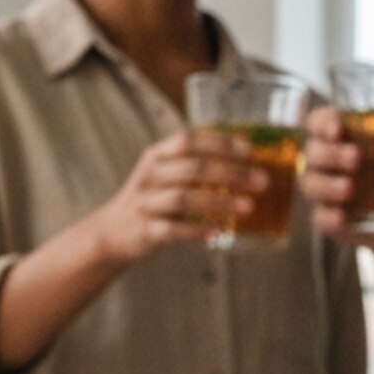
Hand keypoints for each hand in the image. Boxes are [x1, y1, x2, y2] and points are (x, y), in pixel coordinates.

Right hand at [96, 131, 266, 262]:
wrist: (113, 232)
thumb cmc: (152, 200)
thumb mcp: (166, 175)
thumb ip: (195, 167)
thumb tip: (246, 166)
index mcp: (156, 156)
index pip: (188, 141)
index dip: (220, 143)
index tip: (249, 150)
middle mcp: (149, 176)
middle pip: (192, 169)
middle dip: (231, 173)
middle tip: (261, 181)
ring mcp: (145, 203)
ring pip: (184, 198)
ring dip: (220, 202)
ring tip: (248, 206)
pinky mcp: (145, 231)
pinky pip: (174, 230)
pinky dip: (198, 232)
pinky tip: (219, 232)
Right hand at [301, 105, 373, 254]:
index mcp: (341, 138)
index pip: (320, 122)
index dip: (323, 121)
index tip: (338, 126)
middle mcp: (327, 163)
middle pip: (314, 152)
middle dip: (332, 153)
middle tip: (356, 157)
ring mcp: (325, 192)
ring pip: (312, 184)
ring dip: (328, 184)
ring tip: (350, 188)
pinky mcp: (330, 220)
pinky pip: (320, 218)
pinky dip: (328, 217)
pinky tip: (340, 217)